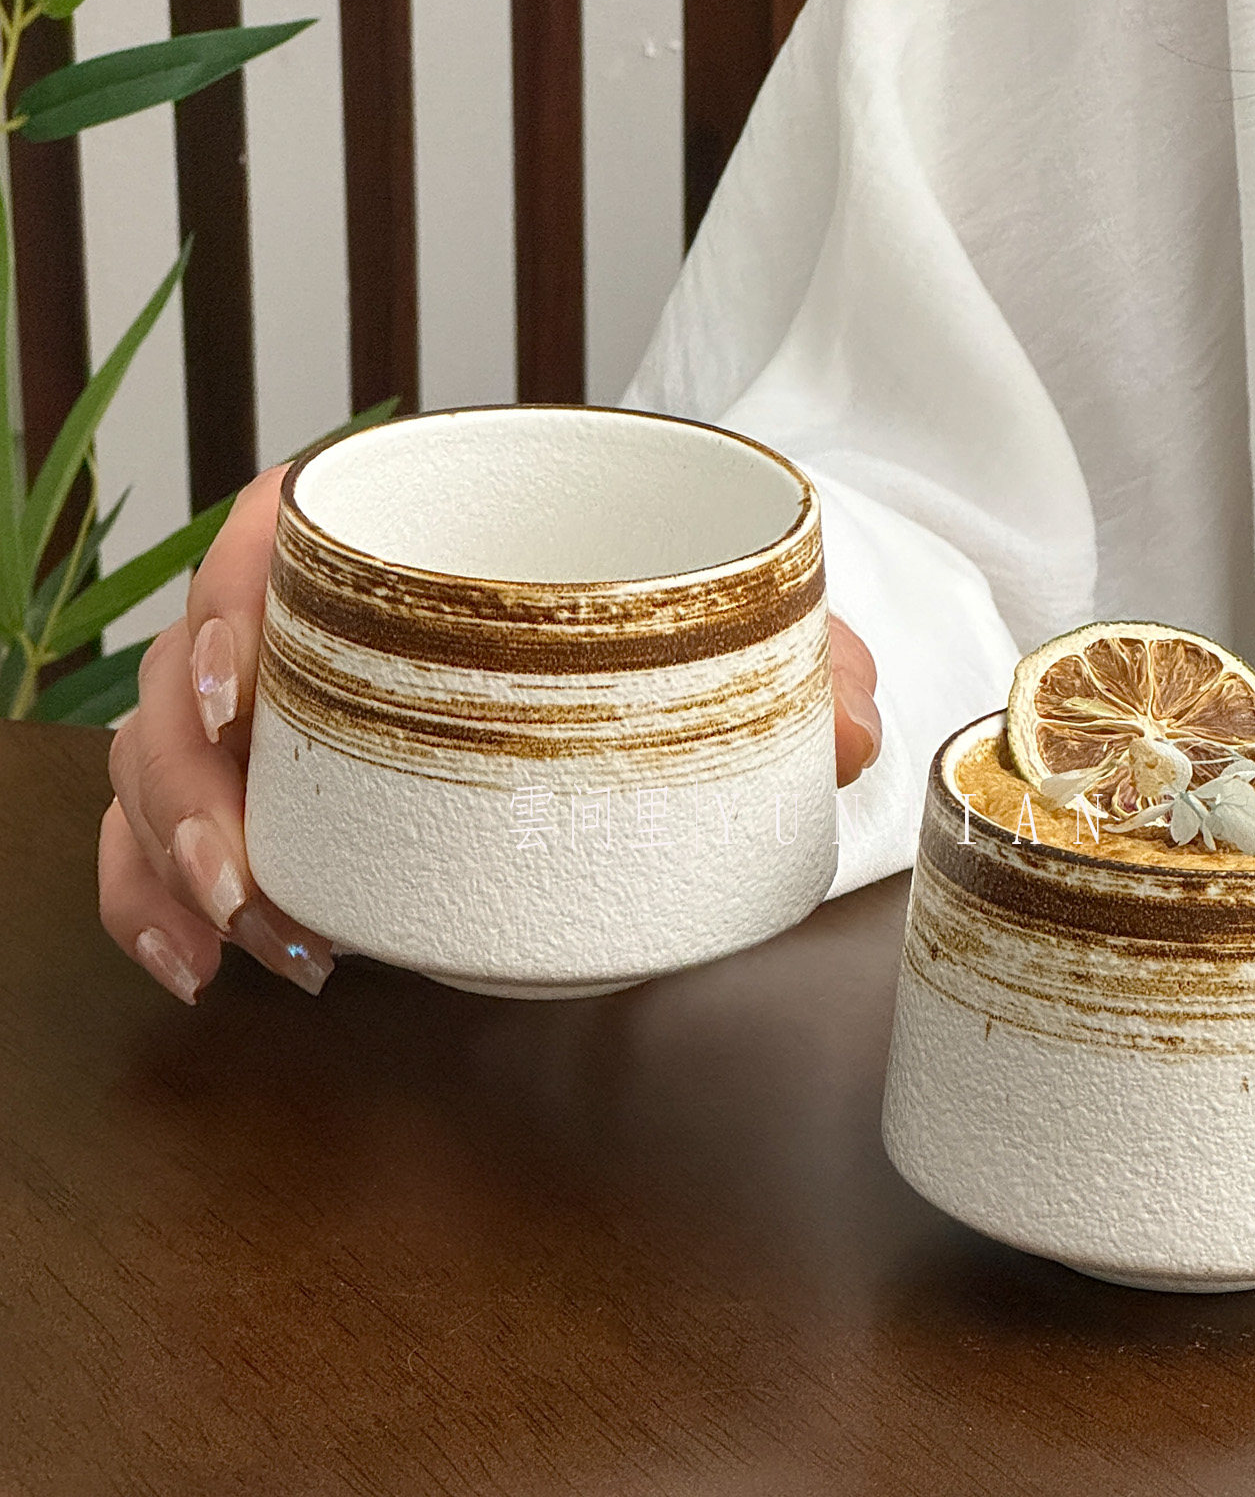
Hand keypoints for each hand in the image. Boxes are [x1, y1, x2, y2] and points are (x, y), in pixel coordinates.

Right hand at [99, 467, 884, 1004]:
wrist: (646, 658)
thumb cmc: (665, 621)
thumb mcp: (736, 627)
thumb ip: (797, 662)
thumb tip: (853, 732)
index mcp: (414, 543)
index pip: (279, 534)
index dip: (230, 600)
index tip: (247, 681)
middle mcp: (327, 627)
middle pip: (190, 670)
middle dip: (188, 781)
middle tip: (250, 875)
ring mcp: (293, 715)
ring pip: (163, 761)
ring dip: (171, 857)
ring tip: (248, 942)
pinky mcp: (288, 793)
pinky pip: (174, 835)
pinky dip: (159, 898)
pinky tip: (203, 962)